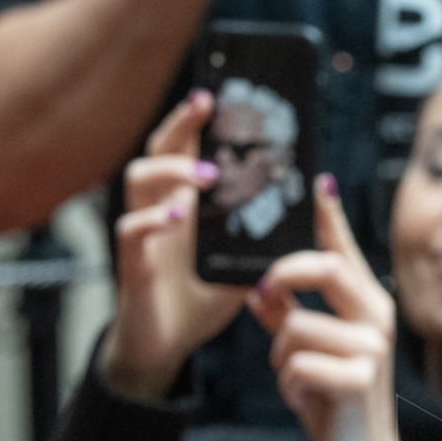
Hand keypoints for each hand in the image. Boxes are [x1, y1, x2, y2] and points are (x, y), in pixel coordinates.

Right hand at [99, 90, 243, 401]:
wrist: (166, 347)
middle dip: (180, 125)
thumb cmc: (200, 300)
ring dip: (173, 173)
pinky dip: (152, 221)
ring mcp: (142, 234)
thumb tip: (311, 208)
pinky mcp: (132, 265)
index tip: (216, 94)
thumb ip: (266, 235)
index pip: (186, 151)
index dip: (195, 122)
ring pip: (138, 182)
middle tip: (206, 103)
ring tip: (207, 177)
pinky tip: (176, 217)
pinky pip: (130, 232)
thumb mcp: (244, 262)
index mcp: (186, 206)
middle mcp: (158, 210)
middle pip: (158, 151)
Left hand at [248, 177, 404, 440]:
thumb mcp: (304, 351)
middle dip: (285, 275)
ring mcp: (373, 349)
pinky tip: (306, 400)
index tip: (315, 178)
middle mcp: (377, 319)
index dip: (328, 214)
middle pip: (327, 268)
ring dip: (280, 355)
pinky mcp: (360, 381)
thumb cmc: (334, 400)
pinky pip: (298, 364)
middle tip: (265, 292)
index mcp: (367, 304)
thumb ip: (286, 315)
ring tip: (296, 379)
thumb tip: (258, 285)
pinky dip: (288, 384)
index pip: (344, 249)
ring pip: (297, 325)